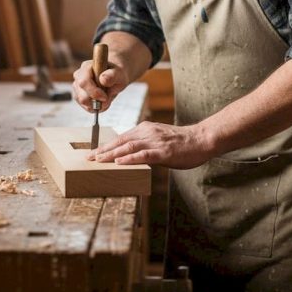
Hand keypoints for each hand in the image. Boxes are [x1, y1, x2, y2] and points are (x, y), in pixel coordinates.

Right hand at [72, 58, 130, 112]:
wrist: (114, 77)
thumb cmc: (116, 73)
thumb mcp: (119, 73)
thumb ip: (112, 76)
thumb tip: (103, 80)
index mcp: (86, 67)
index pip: (84, 82)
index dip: (94, 92)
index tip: (105, 97)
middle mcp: (79, 76)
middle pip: (81, 96)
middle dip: (95, 101)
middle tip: (107, 99)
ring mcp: (77, 87)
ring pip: (83, 102)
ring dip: (96, 105)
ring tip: (106, 99)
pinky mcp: (79, 96)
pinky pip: (85, 107)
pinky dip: (95, 107)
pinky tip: (102, 102)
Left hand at [87, 121, 215, 168]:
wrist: (202, 139)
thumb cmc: (182, 143)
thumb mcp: (159, 139)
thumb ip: (145, 144)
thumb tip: (130, 155)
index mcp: (146, 129)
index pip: (121, 137)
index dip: (106, 145)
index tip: (94, 153)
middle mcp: (148, 132)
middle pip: (121, 141)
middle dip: (104, 150)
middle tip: (89, 158)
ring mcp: (155, 142)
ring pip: (129, 147)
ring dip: (112, 154)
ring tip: (98, 161)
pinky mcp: (164, 152)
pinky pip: (144, 155)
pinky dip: (130, 158)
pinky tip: (120, 162)